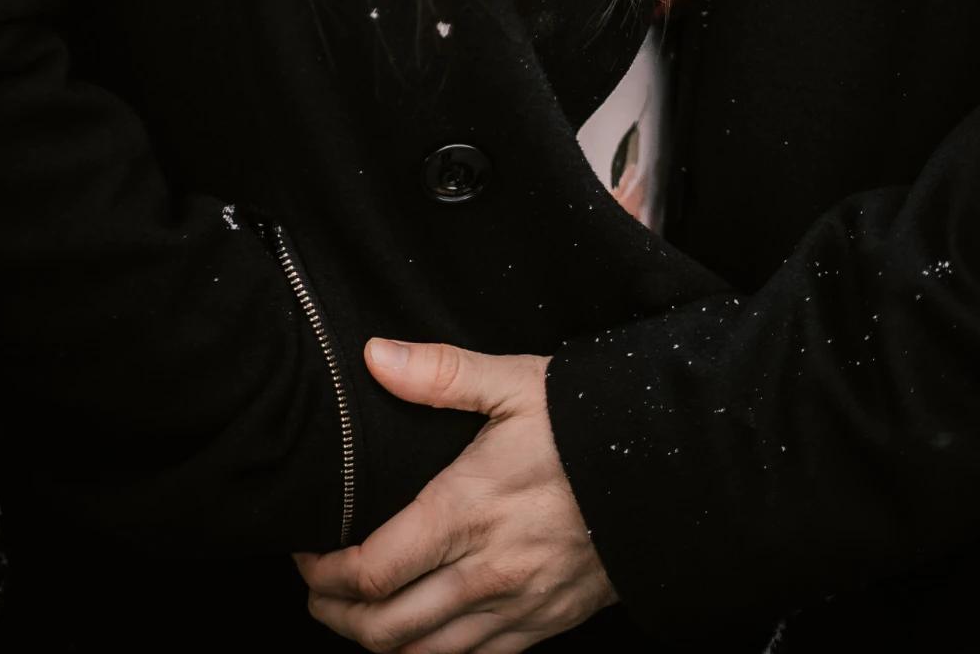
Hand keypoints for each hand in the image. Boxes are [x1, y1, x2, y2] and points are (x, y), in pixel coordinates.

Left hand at [292, 338, 616, 650]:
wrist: (674, 469)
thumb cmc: (589, 421)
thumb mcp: (515, 382)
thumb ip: (440, 373)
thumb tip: (374, 357)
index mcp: (466, 513)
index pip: (369, 573)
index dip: (322, 574)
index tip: (305, 552)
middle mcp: (486, 574)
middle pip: (383, 631)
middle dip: (335, 615)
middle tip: (318, 587)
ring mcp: (516, 608)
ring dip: (377, 641)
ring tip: (358, 610)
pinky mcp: (544, 625)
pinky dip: (431, 653)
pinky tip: (420, 626)